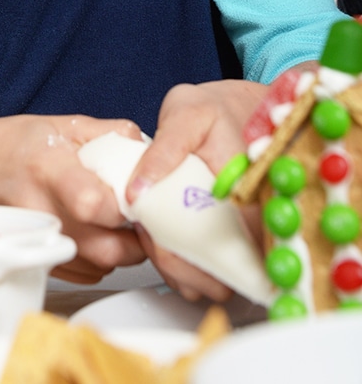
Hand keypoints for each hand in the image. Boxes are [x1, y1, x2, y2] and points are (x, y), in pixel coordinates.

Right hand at [0, 113, 148, 282]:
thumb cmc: (9, 145)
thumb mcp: (61, 124)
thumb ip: (110, 133)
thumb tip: (149, 148)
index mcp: (49, 170)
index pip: (93, 204)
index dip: (125, 205)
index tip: (138, 194)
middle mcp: (42, 212)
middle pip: (106, 249)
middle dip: (136, 236)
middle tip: (139, 213)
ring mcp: (39, 243)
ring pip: (101, 266)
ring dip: (121, 248)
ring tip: (115, 218)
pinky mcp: (39, 261)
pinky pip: (87, 273)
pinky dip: (100, 257)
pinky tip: (93, 230)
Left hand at [124, 79, 266, 299]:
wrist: (237, 110)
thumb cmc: (217, 112)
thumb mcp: (187, 114)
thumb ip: (165, 149)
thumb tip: (138, 191)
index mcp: (252, 193)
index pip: (241, 248)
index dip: (199, 258)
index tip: (163, 241)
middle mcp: (256, 223)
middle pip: (229, 278)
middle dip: (185, 270)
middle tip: (153, 239)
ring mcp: (247, 236)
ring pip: (220, 283)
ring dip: (184, 272)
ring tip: (155, 236)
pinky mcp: (232, 240)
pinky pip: (212, 272)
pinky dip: (186, 267)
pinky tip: (165, 240)